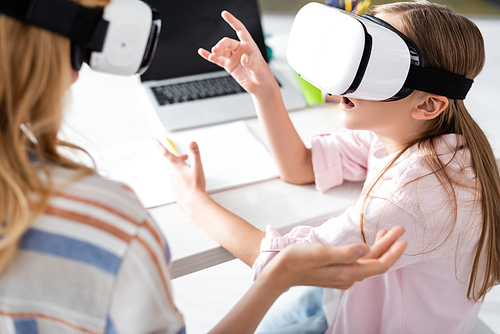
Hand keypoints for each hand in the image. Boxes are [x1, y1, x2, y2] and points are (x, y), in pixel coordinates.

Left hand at [157, 141, 206, 208]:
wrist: (194, 201)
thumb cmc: (197, 184)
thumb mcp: (198, 166)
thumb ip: (195, 153)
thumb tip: (192, 142)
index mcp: (178, 166)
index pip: (167, 154)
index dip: (161, 147)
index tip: (155, 142)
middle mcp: (173, 174)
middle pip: (175, 164)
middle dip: (181, 160)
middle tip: (188, 159)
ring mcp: (172, 183)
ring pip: (176, 174)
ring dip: (182, 173)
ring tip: (191, 177)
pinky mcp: (174, 191)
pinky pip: (176, 185)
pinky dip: (181, 183)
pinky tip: (187, 186)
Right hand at [198, 11, 276, 94]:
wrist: (260, 86)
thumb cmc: (263, 74)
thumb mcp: (259, 68)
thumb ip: (251, 63)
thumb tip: (243, 58)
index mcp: (249, 45)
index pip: (240, 30)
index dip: (233, 22)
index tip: (225, 14)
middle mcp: (240, 50)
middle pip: (227, 43)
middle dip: (221, 45)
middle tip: (216, 50)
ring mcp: (234, 57)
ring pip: (222, 51)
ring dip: (215, 53)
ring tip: (212, 56)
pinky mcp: (229, 66)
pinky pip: (218, 60)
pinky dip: (209, 56)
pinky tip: (203, 52)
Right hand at [264, 226, 407, 291]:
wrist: (280, 271)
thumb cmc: (298, 259)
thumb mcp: (321, 253)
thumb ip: (345, 253)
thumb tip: (366, 248)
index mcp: (347, 273)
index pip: (378, 264)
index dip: (393, 252)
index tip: (403, 238)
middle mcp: (348, 277)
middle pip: (375, 262)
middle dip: (389, 246)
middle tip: (400, 229)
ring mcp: (342, 275)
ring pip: (367, 262)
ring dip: (379, 247)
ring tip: (387, 232)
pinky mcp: (337, 271)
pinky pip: (359, 262)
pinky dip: (367, 251)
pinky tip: (367, 243)